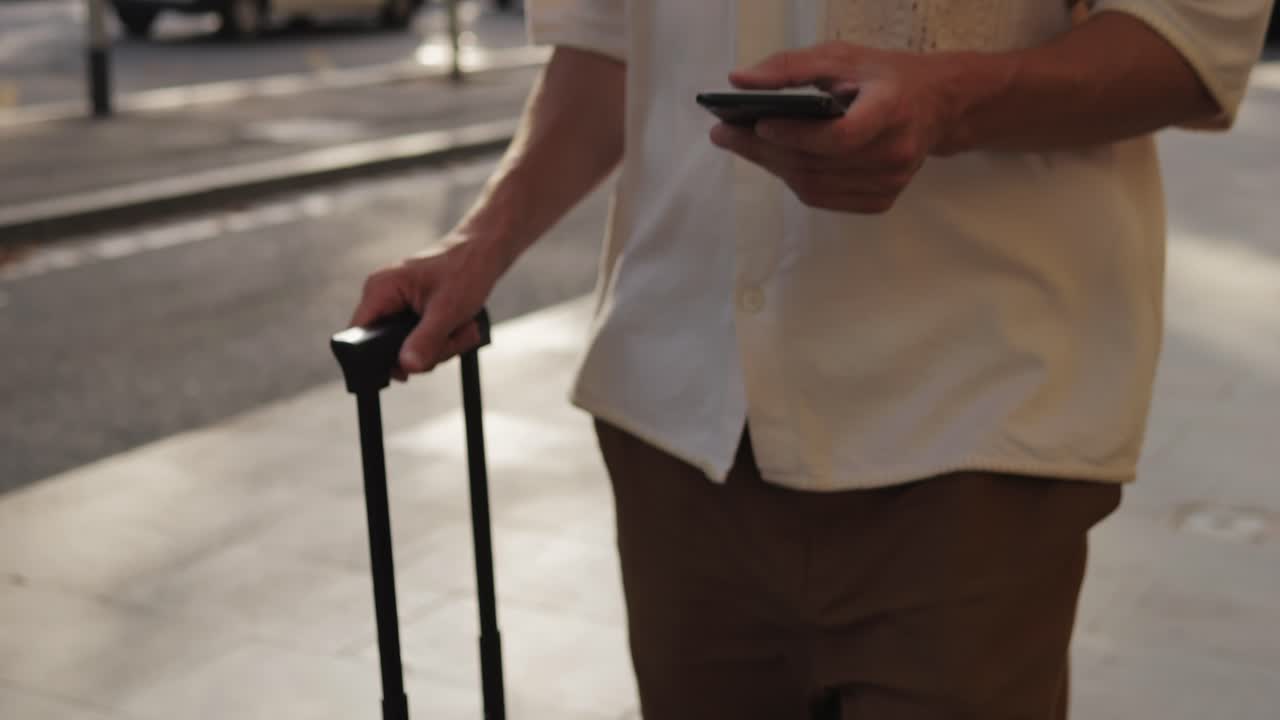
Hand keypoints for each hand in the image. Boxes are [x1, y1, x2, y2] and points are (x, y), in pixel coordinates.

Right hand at [349, 237, 502, 379]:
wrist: (483, 252)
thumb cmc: (465, 270)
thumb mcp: (447, 311)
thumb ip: (426, 340)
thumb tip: (406, 367)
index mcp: (379, 290)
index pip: (357, 335)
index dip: (377, 358)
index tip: (406, 370)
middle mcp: (382, 297)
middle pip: (388, 348)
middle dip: (425, 352)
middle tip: (451, 339)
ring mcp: (397, 305)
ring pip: (408, 347)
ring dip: (440, 347)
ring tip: (461, 330)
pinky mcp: (411, 311)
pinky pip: (420, 339)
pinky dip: (442, 340)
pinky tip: (459, 329)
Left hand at [711, 42, 965, 213]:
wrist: (934, 105)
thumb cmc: (882, 76)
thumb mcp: (842, 56)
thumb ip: (790, 66)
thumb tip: (739, 81)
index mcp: (892, 109)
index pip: (840, 136)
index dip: (797, 135)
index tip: (759, 122)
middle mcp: (896, 152)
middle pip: (817, 164)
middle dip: (764, 150)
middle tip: (725, 134)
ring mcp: (891, 182)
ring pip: (814, 186)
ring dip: (773, 167)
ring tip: (744, 145)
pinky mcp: (882, 200)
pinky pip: (824, 198)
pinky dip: (795, 181)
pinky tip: (778, 161)